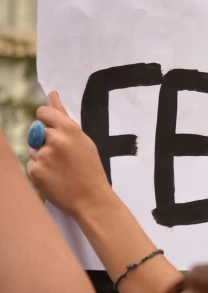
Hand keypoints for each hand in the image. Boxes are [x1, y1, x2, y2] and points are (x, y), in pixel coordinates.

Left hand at [27, 91, 112, 216]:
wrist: (90, 198)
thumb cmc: (90, 167)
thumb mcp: (83, 139)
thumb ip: (64, 117)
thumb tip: (52, 94)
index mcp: (69, 129)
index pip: (43, 112)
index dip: (47, 120)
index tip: (53, 129)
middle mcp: (54, 140)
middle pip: (36, 131)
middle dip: (45, 140)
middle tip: (61, 154)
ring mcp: (43, 156)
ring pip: (33, 148)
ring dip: (42, 155)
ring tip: (59, 167)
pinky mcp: (34, 172)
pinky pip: (31, 164)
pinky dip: (39, 169)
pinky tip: (54, 176)